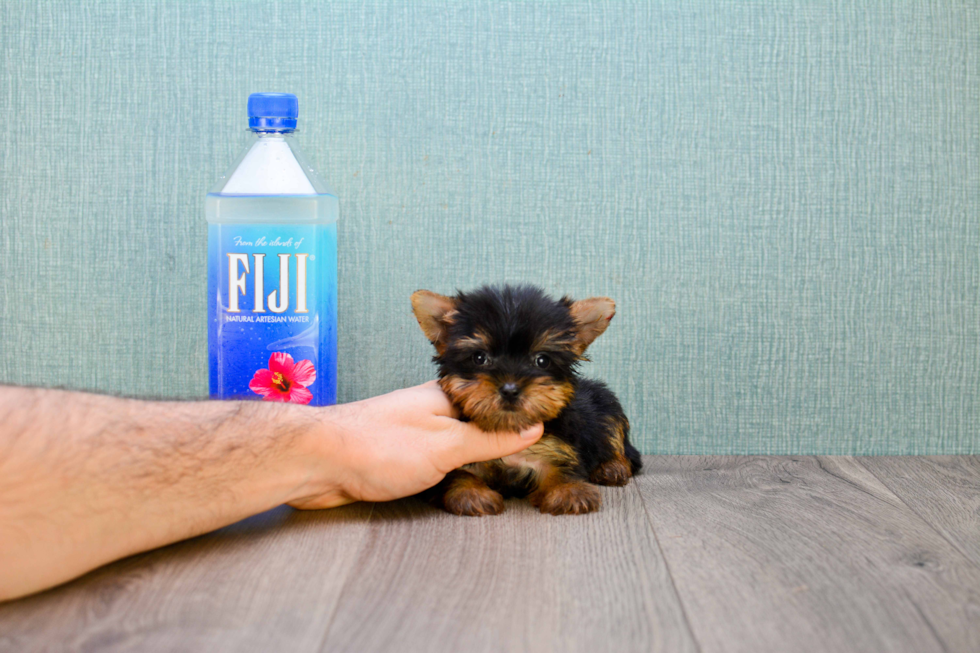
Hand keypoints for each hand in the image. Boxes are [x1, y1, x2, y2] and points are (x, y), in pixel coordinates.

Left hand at [287, 381, 543, 508]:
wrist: (314, 463)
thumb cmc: (376, 447)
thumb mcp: (445, 445)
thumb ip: (489, 438)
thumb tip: (534, 426)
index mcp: (447, 395)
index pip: (498, 398)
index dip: (523, 412)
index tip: (550, 426)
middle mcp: (433, 409)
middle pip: (481, 419)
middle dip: (504, 437)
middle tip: (536, 460)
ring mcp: (415, 432)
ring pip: (460, 441)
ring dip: (480, 457)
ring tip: (509, 475)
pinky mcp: (400, 456)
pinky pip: (440, 460)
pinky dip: (456, 471)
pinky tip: (466, 484)